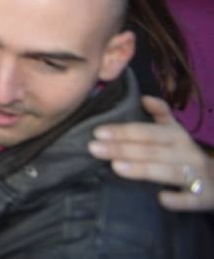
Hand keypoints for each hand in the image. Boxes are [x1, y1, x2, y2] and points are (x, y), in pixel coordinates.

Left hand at [89, 95, 213, 211]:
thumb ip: (160, 114)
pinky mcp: (203, 198)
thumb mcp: (176, 132)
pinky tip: (162, 198)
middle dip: (121, 148)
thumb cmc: (186, 155)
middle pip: (151, 150)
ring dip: (142, 169)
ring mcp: (196, 176)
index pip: (146, 132)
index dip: (122, 131)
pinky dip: (178, 199)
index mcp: (177, 136)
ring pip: (167, 172)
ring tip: (116, 167)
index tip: (97, 132)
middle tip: (94, 148)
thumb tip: (144, 97)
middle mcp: (186, 154)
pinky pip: (191, 200)